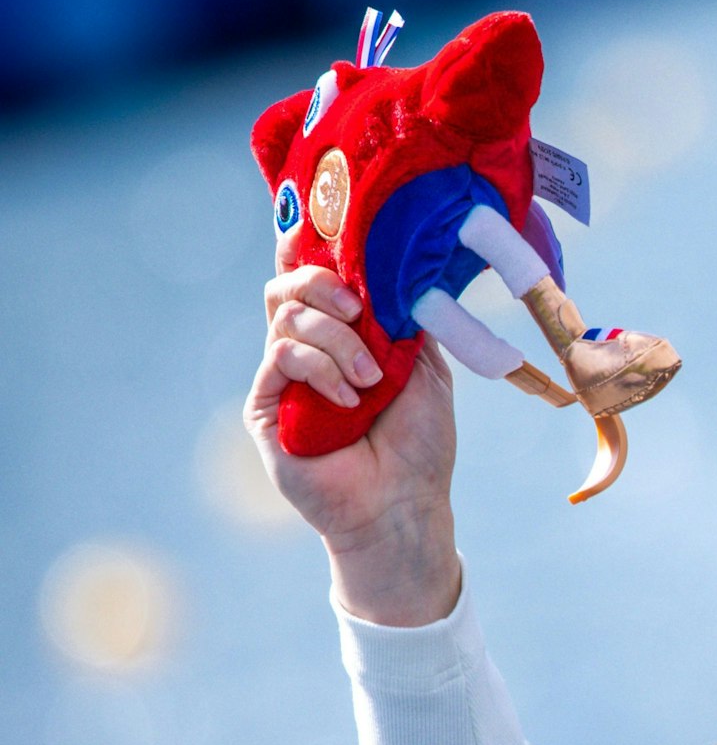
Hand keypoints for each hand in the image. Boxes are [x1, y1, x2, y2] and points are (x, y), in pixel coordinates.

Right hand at [246, 264, 460, 624]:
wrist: (404, 503)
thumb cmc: (421, 443)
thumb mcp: (425, 369)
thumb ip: (402, 319)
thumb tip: (389, 269)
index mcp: (345, 338)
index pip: (315, 282)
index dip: (314, 253)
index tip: (329, 241)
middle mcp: (308, 353)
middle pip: (287, 287)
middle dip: (322, 283)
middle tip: (358, 308)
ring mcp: (283, 380)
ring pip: (286, 318)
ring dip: (336, 339)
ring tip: (369, 381)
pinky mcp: (264, 409)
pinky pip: (281, 357)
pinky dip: (320, 368)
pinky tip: (349, 399)